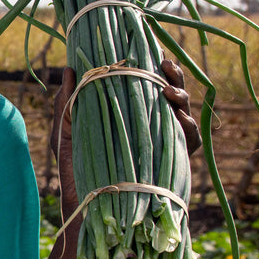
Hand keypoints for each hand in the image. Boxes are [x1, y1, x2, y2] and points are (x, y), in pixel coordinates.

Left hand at [50, 59, 201, 219]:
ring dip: (182, 97)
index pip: (145, 84)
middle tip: (164, 64)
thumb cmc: (75, 170)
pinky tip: (180, 119)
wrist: (85, 209)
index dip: (152, 65)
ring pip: (184, 112)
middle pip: (170, 93)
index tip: (149, 48)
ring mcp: (162, 143)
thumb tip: (71, 68)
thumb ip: (68, 102)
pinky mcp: (171, 163)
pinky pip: (191, 141)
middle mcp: (148, 126)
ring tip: (168, 92)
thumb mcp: (67, 133)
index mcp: (127, 114)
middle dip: (173, 75)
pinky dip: (189, 128)